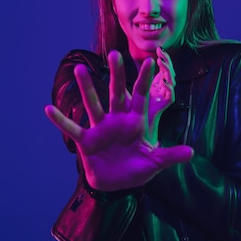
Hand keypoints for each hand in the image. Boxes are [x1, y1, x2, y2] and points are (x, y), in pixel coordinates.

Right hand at [44, 50, 192, 190]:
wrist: (115, 185)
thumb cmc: (136, 170)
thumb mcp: (154, 163)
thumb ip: (170, 156)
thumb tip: (192, 152)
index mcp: (135, 122)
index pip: (141, 97)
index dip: (144, 80)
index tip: (149, 61)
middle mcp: (117, 120)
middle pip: (116, 93)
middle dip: (117, 75)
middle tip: (115, 54)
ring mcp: (100, 128)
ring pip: (93, 104)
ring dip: (87, 88)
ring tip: (78, 70)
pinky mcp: (86, 141)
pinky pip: (72, 128)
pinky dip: (60, 120)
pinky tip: (48, 109)